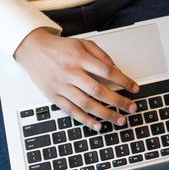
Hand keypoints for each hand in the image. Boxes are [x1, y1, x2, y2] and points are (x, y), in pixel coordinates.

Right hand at [15, 28, 139, 130]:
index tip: (135, 89)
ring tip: (120, 120)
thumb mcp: (83, 43)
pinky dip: (85, 120)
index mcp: (80, 58)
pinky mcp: (54, 96)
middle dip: (118, 101)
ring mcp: (61, 86)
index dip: (124, 81)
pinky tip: (98, 126)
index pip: (107, 71)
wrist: (32, 49)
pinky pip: (71, 111)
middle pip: (98, 90)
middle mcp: (70, 72)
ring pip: (86, 104)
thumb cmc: (60, 48)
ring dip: (105, 114)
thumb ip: (102, 56)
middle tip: (132, 108)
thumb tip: (118, 71)